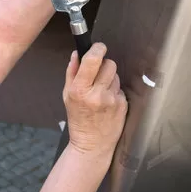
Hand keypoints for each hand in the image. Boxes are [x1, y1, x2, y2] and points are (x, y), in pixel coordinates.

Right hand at [63, 43, 127, 159]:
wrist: (92, 144)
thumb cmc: (78, 118)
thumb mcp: (67, 96)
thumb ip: (71, 73)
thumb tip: (76, 53)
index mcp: (80, 90)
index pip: (92, 60)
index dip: (97, 49)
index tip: (98, 47)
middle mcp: (97, 93)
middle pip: (109, 64)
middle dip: (104, 65)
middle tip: (98, 75)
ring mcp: (112, 99)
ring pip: (116, 76)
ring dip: (109, 79)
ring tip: (101, 92)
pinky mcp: (123, 104)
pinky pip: (120, 88)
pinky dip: (115, 91)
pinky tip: (108, 102)